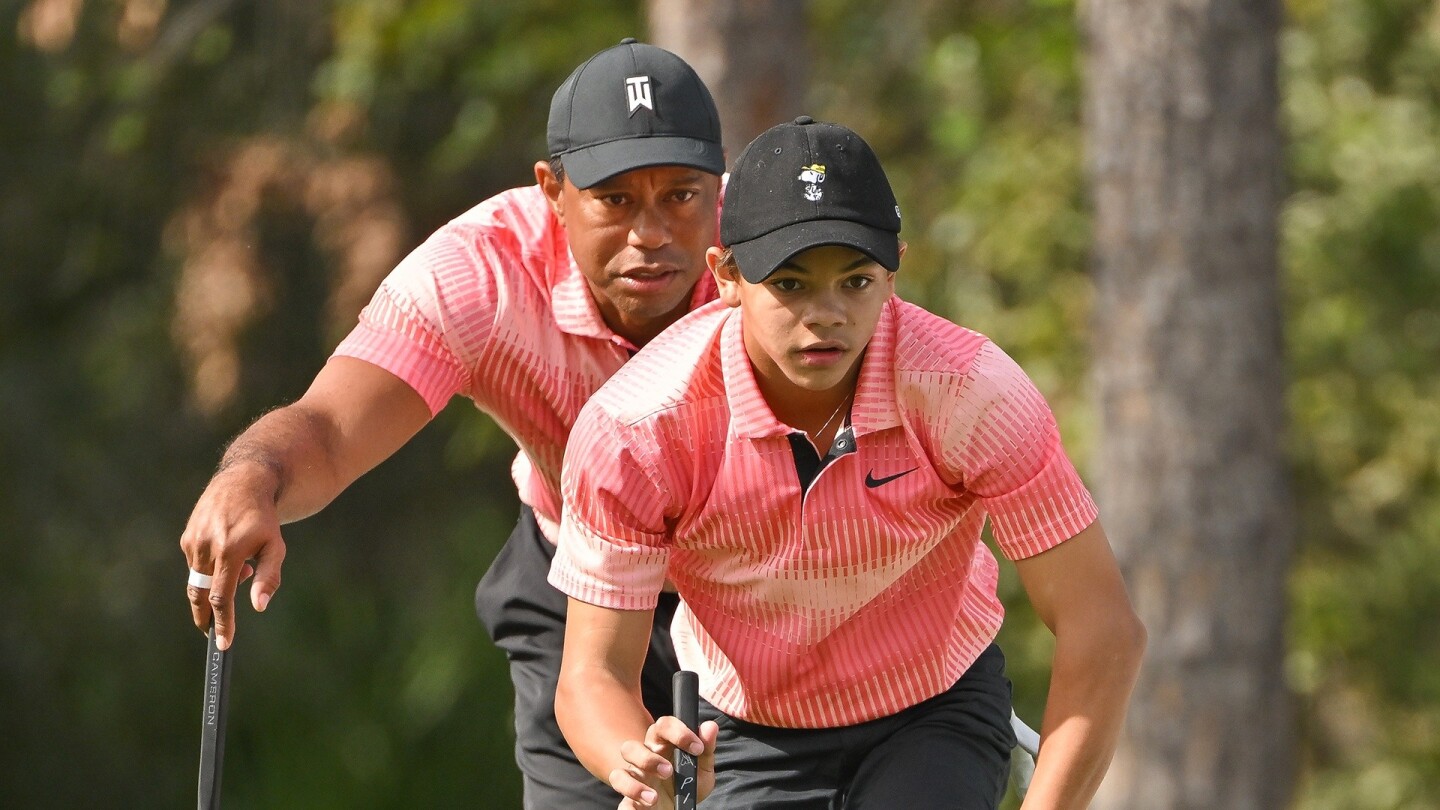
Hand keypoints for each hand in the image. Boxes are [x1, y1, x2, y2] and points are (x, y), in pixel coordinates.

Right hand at [181, 463, 287, 649]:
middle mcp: (207, 546)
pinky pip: (196, 565)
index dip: (222, 623)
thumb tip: (259, 607)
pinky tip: (230, 558)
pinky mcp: (187, 537)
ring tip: (241, 572)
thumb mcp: (275, 547)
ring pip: (199, 580)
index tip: (222, 644)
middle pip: (202, 594)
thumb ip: (269, 578)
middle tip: (211, 632)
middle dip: (205, 617)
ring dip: (214, 588)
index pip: (222, 598)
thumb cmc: (263, 520)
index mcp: (230, 551)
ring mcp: (193, 541)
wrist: (242, 484)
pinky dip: (210, 571)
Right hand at [611, 715, 718, 808]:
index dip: (678, 732)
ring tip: (654, 797)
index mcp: (661, 746)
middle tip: (668, 771)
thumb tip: (710, 726)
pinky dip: (630, 806)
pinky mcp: (631, 803)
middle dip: (648, 759)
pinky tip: (647, 806)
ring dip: (634, 785)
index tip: (697, 748)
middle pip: (630, 747)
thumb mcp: (703, 768)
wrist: (682, 808)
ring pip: (618, 774)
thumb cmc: (689, 783)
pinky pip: (622, 803)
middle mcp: (644, 760)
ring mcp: (635, 782)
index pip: (662, 726)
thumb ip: (706, 748)